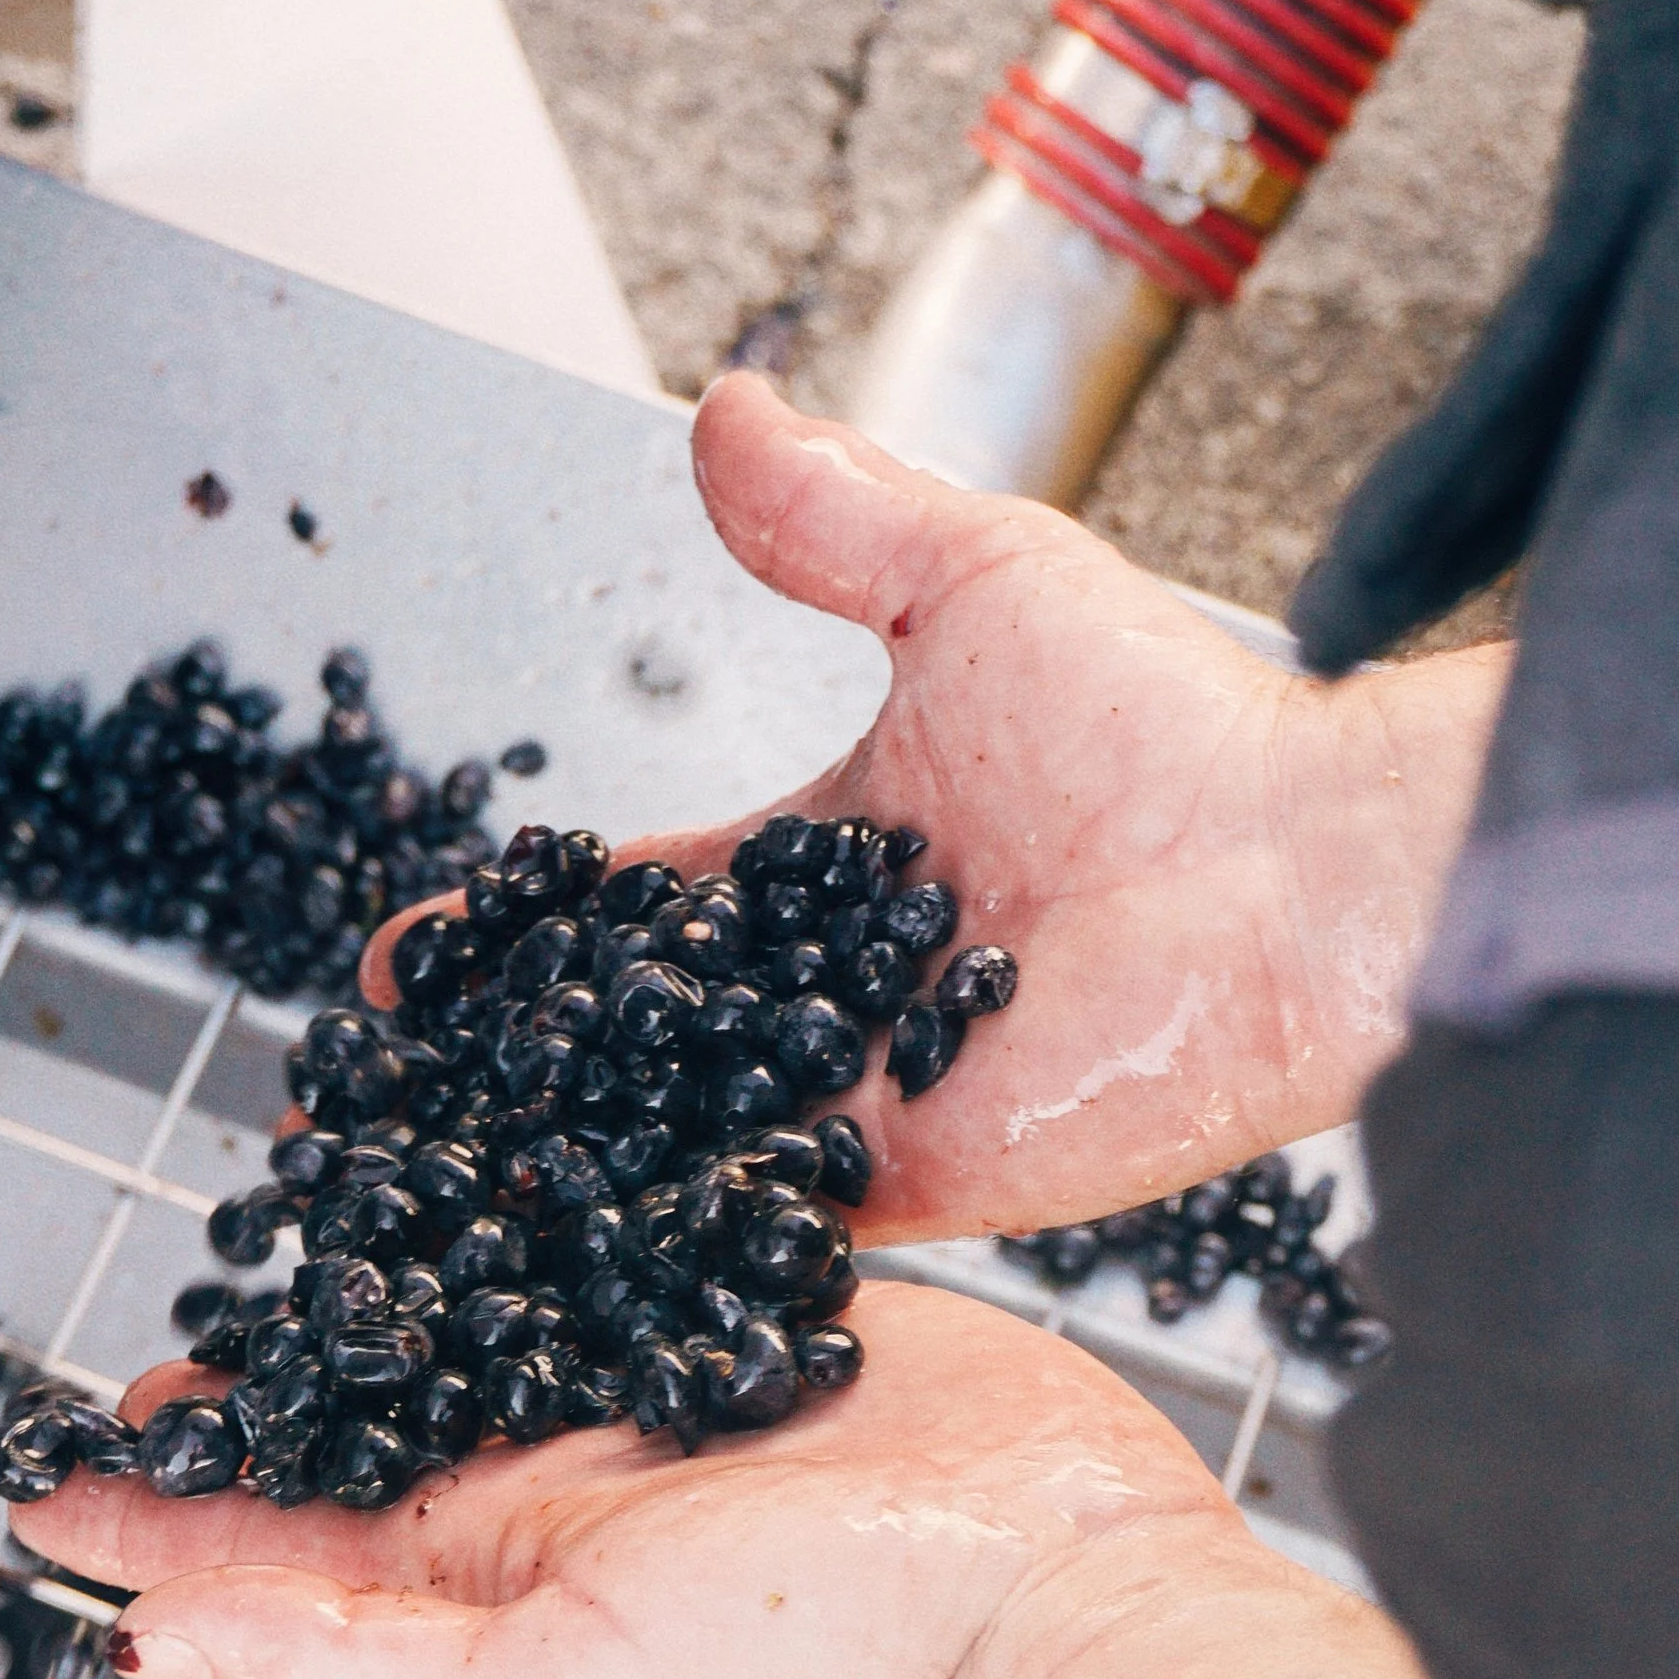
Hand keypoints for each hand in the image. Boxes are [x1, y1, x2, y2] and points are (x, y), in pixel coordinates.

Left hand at [8, 1282, 1263, 1678]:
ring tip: (282, 1211)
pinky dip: (533, 1191)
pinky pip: (611, 1227)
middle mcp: (540, 1496)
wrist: (1047, 1595)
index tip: (41, 1478)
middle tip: (159, 1325)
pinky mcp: (736, 1295)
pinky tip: (474, 1140)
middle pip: (356, 1425)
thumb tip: (148, 1636)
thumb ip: (342, 1664)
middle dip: (255, 1385)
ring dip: (378, 1267)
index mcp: (470, 1597)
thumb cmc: (810, 1671)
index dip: (157, 1514)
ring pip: (471, 1310)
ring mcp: (639, 1392)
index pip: (271, 1553)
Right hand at [363, 378, 1506, 1244]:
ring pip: (686, 1147)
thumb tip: (722, 408)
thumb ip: (835, 516)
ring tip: (430, 1202)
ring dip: (564, 1173)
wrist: (1291, 866)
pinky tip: (563, 1270)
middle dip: (509, 1073)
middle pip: (641, 1045)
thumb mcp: (973, 577)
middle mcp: (840, 994)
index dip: (528, 935)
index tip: (413, 964)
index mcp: (831, 864)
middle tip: (387, 1102)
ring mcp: (873, 1099)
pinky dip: (679, 1245)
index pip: (645, 910)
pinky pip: (772, 1227)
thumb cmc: (1168, 721)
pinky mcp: (917, 1182)